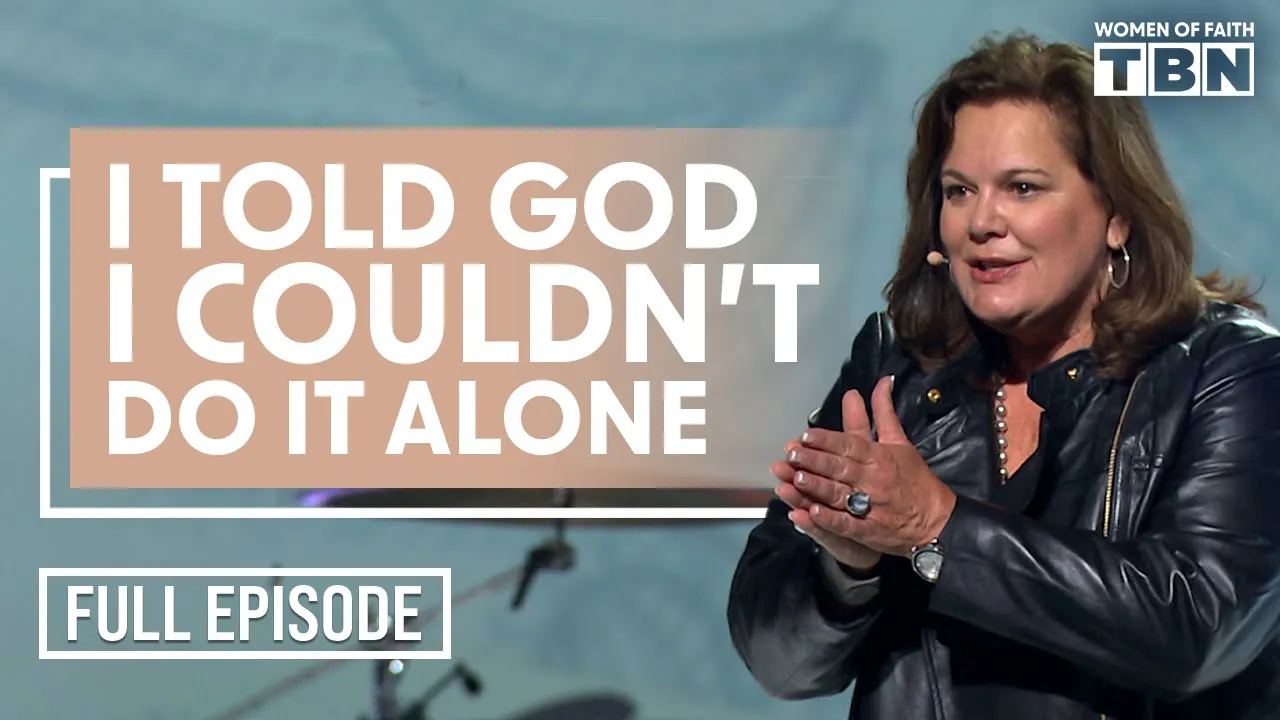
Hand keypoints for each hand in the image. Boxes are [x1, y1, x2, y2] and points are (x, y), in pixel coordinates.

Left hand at [781, 376, 956, 557]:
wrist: (937, 520)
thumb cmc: (916, 480)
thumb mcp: (901, 442)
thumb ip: (885, 413)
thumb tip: (883, 382)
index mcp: (880, 457)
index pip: (850, 444)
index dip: (826, 440)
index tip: (806, 435)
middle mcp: (873, 479)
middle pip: (840, 467)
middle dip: (814, 460)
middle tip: (792, 454)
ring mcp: (871, 506)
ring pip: (839, 493)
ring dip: (817, 486)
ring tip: (796, 479)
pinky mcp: (869, 530)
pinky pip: (847, 524)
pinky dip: (830, 519)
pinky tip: (812, 512)